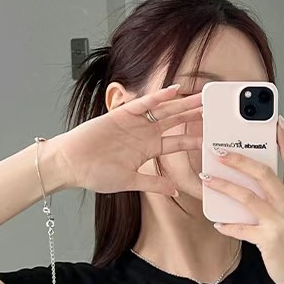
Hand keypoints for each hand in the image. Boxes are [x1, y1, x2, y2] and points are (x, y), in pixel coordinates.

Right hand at [53, 84, 202, 194]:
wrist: (70, 164)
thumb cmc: (94, 173)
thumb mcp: (129, 182)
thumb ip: (153, 184)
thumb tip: (175, 192)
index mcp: (148, 150)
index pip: (177, 144)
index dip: (194, 140)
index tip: (211, 137)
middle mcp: (144, 134)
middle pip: (175, 122)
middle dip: (193, 115)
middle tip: (213, 108)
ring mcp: (133, 123)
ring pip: (164, 110)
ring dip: (182, 103)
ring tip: (200, 97)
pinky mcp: (120, 115)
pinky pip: (142, 104)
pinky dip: (157, 97)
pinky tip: (173, 91)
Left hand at [200, 116, 283, 283]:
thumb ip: (277, 200)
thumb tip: (249, 186)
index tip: (275, 123)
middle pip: (264, 173)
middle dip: (239, 159)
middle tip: (220, 150)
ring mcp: (280, 222)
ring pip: (248, 197)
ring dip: (224, 186)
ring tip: (207, 178)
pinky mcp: (269, 240)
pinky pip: (242, 228)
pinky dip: (228, 225)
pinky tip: (218, 222)